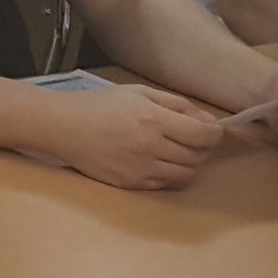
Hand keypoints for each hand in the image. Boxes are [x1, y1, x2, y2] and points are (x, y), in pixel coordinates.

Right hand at [41, 84, 225, 189]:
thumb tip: (209, 120)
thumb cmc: (99, 105)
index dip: (215, 133)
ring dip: (188, 163)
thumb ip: (177, 104)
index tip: (213, 130)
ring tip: (174, 150)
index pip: (204, 135)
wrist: (62, 126)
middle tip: (192, 138)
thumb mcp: (139, 93)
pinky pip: (165, 184)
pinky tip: (156, 160)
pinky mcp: (131, 184)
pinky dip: (169, 174)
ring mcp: (140, 169)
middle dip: (202, 147)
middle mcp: (150, 147)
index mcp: (153, 120)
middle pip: (198, 156)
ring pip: (186, 174)